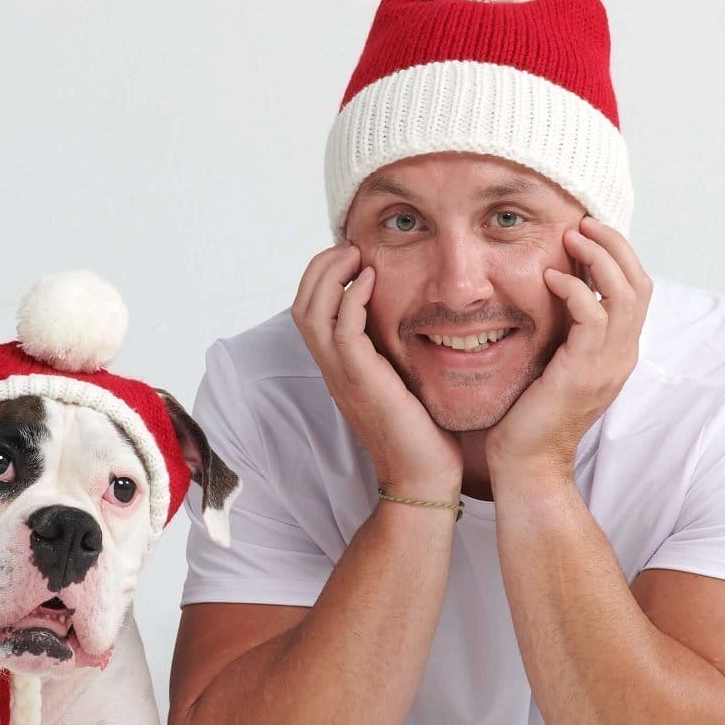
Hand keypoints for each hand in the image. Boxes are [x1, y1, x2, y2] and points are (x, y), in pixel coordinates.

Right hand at [292, 243, 462, 499]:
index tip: (351, 256)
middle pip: (302, 304)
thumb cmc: (421, 433)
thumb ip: (394, 351)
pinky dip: (352, 297)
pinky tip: (372, 280)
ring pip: (312, 312)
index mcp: (339, 367)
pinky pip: (342, 329)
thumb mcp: (402, 381)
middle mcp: (333, 369)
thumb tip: (412, 320)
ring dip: (331, 274)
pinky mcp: (361, 380)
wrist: (422, 478)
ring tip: (355, 254)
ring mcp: (343, 375)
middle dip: (320, 267)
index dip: (322, 277)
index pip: (310, 311)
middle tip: (349, 246)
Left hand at [484, 216, 651, 489]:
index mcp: (618, 352)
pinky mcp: (583, 371)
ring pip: (624, 293)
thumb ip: (564, 331)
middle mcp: (622, 355)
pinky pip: (592, 316)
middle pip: (640, 283)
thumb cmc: (530, 414)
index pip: (637, 290)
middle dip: (615, 245)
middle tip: (583, 222)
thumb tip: (551, 289)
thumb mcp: (554, 362)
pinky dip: (574, 289)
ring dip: (599, 257)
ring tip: (570, 236)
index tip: (588, 230)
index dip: (618, 254)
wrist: (528, 463)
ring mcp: (608, 365)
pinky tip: (549, 277)